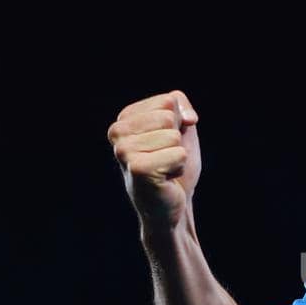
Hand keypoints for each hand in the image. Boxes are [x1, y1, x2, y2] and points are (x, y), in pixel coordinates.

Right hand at [107, 90, 200, 228]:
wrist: (172, 203)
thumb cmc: (173, 164)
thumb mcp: (180, 126)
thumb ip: (180, 105)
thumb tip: (188, 118)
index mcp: (124, 118)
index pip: (168, 101)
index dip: (178, 123)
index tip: (166, 143)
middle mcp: (117, 132)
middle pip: (169, 116)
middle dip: (177, 139)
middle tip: (165, 158)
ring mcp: (124, 151)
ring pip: (173, 136)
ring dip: (178, 155)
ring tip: (164, 168)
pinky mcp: (137, 169)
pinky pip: (178, 154)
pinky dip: (178, 167)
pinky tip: (165, 178)